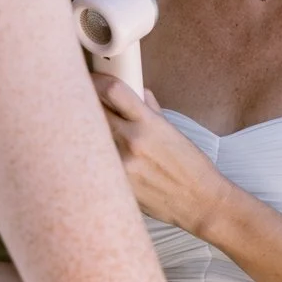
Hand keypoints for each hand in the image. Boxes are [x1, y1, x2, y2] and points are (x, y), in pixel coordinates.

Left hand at [92, 74, 229, 236]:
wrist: (200, 202)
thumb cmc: (191, 166)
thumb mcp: (172, 131)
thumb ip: (150, 110)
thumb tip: (136, 91)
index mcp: (148, 123)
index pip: (113, 90)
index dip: (96, 80)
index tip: (91, 80)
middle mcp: (132, 141)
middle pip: (93, 111)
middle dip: (86, 104)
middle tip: (82, 103)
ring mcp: (121, 164)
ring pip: (90, 138)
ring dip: (88, 132)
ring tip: (90, 134)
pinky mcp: (116, 185)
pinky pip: (96, 164)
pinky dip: (95, 158)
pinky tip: (99, 160)